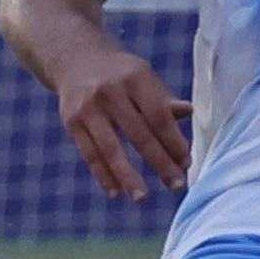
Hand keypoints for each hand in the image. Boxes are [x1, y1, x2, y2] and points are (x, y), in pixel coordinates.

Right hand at [52, 39, 191, 199]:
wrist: (77, 59)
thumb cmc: (122, 75)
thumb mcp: (145, 78)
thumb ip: (164, 99)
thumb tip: (188, 113)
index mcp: (135, 77)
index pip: (158, 115)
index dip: (173, 141)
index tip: (186, 164)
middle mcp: (110, 91)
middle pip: (139, 134)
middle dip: (160, 163)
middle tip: (176, 186)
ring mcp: (88, 107)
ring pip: (111, 148)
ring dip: (128, 176)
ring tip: (142, 198)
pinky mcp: (71, 121)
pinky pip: (89, 154)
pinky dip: (102, 175)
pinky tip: (115, 193)